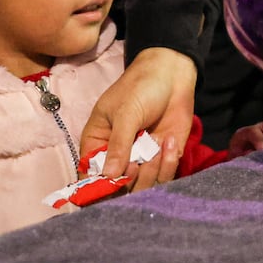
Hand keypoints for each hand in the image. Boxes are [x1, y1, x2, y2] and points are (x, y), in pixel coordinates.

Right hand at [78, 46, 196, 191]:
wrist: (172, 73)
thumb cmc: (140, 87)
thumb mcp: (126, 112)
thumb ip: (118, 144)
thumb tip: (108, 176)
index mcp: (97, 143)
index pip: (90, 177)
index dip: (97, 189)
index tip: (111, 186)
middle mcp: (117, 157)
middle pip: (116, 189)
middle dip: (129, 179)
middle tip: (137, 163)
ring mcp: (141, 159)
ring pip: (142, 187)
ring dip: (151, 170)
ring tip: (157, 144)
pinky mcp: (163, 159)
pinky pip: (164, 177)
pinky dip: (168, 164)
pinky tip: (171, 141)